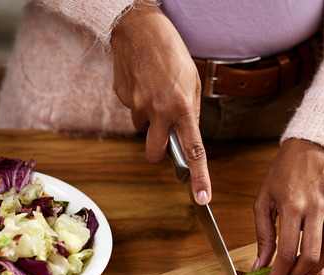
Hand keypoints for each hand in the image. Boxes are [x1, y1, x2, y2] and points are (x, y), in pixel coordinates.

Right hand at [111, 3, 210, 203]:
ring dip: (151, 119)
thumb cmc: (171, 51)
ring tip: (156, 90)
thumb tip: (186, 136)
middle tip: (166, 136)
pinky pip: (133, 110)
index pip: (193, 152)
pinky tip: (144, 81)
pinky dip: (140, 102)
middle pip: (155, 154)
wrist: (139, 27)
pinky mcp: (121, 97)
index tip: (202, 198)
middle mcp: (158, 111)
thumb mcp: (193, 82)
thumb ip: (190, 113)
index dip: (198, 178)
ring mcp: (136, 105)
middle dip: (160, 153)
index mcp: (182, 107)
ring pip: (144, 128)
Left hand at [253, 138, 323, 274]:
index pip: (286, 251)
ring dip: (315, 271)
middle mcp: (316, 204)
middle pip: (310, 255)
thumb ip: (263, 234)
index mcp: (292, 204)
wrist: (312, 145)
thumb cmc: (284, 172)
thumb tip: (261, 265)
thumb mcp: (264, 200)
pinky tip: (316, 263)